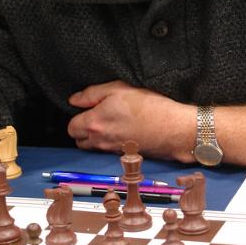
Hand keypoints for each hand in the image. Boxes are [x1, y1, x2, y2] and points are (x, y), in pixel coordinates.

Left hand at [67, 80, 195, 161]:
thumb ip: (91, 94)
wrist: (174, 128)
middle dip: (83, 129)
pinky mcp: (123, 156)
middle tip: (97, 115)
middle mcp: (100, 141)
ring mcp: (112, 151)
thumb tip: (74, 100)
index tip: (88, 109)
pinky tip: (122, 131)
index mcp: (95, 123)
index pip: (71, 127)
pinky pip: (107, 151)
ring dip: (95, 138)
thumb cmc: (150, 106)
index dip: (78, 116)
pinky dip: (109, 143)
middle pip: (79, 141)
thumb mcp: (118, 88)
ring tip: (110, 123)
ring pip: (93, 148)